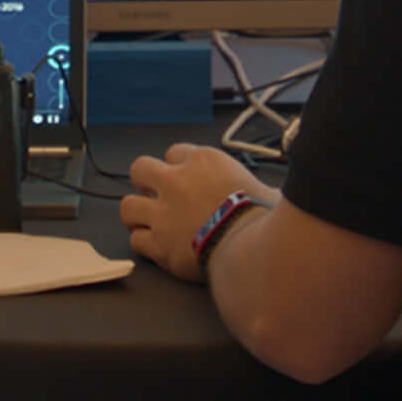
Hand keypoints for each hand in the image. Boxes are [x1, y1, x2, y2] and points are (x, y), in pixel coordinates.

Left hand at [119, 142, 267, 284]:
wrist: (253, 248)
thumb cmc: (264, 218)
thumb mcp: (267, 190)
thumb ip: (260, 188)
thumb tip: (273, 195)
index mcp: (204, 161)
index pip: (175, 152)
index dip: (177, 166)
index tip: (185, 179)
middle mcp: (177, 182)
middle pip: (140, 169)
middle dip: (145, 182)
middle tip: (156, 195)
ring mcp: (164, 213)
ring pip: (128, 205)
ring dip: (136, 213)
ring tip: (147, 221)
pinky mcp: (159, 243)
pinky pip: (137, 240)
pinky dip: (144, 243)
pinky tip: (155, 246)